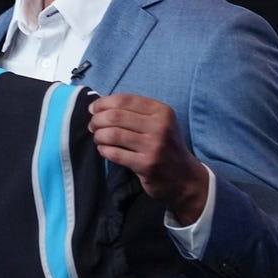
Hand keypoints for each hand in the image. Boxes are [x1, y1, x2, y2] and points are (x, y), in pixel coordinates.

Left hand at [87, 93, 208, 224]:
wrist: (184, 177)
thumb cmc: (166, 146)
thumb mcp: (160, 122)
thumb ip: (136, 112)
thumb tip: (100, 105)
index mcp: (162, 111)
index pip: (125, 100)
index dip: (103, 103)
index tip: (93, 109)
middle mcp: (160, 126)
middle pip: (116, 116)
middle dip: (97, 120)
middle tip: (93, 126)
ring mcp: (153, 146)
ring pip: (113, 134)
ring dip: (99, 135)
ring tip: (98, 138)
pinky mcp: (146, 165)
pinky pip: (114, 153)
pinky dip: (104, 150)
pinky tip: (104, 150)